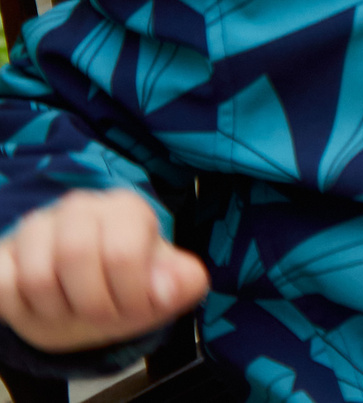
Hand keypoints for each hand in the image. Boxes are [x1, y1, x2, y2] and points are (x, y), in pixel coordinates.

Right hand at [0, 190, 205, 354]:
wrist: (88, 300)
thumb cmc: (129, 289)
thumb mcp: (166, 289)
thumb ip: (183, 283)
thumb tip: (165, 289)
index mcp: (127, 209)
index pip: (122, 252)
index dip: (129, 295)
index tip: (136, 309)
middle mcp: (80, 207)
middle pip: (74, 256)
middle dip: (92, 305)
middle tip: (103, 317)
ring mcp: (36, 226)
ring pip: (35, 276)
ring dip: (57, 312)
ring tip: (74, 310)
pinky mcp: (4, 252)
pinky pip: (2, 283)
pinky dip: (20, 309)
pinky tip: (41, 307)